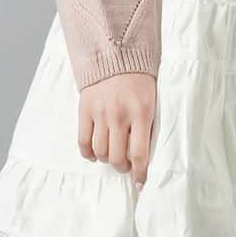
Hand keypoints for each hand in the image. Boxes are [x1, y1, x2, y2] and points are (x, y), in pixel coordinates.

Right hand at [78, 71, 156, 187]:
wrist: (115, 53)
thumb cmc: (139, 80)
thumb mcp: (152, 101)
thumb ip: (149, 126)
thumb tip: (144, 157)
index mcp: (142, 113)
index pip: (139, 154)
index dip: (139, 173)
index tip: (140, 183)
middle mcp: (120, 115)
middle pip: (117, 157)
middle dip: (122, 167)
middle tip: (125, 165)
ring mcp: (100, 113)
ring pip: (100, 152)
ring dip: (106, 159)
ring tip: (112, 156)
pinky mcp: (85, 110)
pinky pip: (83, 141)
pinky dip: (88, 152)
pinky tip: (94, 153)